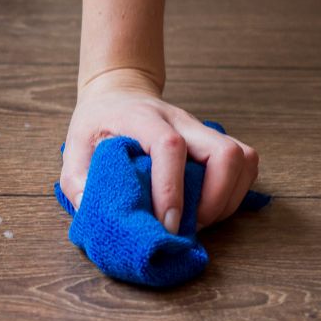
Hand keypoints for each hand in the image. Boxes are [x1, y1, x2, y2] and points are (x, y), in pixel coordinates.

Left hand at [60, 68, 259, 232]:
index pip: (170, 147)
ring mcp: (202, 129)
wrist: (119, 94)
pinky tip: (210, 207)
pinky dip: (235, 192)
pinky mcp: (215, 140)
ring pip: (243, 158)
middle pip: (224, 152)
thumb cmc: (98, 123)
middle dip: (215, 199)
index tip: (165, 224)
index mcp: (143, 118)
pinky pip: (245, 164)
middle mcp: (180, 120)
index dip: (172, 188)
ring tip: (200, 221)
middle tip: (188, 226)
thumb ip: (77, 181)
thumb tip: (92, 213)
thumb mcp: (75, 146)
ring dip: (228, 198)